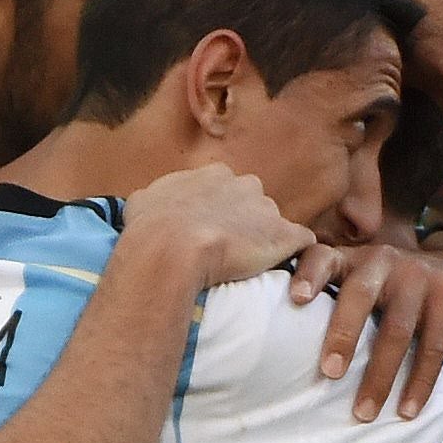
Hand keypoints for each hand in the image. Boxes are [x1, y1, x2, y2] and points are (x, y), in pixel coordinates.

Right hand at [121, 164, 312, 290]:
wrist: (170, 249)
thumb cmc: (150, 228)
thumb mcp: (141, 202)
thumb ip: (154, 197)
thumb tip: (147, 202)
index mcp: (214, 174)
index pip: (227, 188)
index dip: (221, 212)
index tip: (211, 231)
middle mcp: (245, 184)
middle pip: (254, 203)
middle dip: (246, 223)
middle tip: (230, 250)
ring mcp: (267, 209)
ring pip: (274, 224)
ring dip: (266, 241)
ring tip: (250, 266)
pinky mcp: (284, 235)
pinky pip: (301, 240)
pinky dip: (296, 253)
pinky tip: (289, 268)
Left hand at [291, 242, 442, 419]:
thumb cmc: (392, 287)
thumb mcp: (361, 278)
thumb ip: (329, 294)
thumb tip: (273, 343)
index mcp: (352, 259)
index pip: (324, 257)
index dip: (310, 275)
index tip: (296, 299)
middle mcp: (383, 261)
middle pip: (360, 296)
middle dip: (343, 336)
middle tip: (329, 373)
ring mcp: (419, 278)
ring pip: (397, 331)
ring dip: (380, 376)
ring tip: (364, 413)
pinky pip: (432, 348)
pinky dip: (419, 383)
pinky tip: (407, 410)